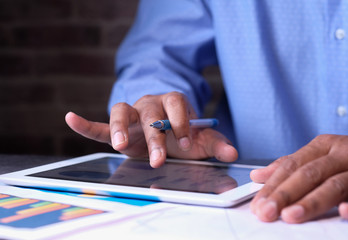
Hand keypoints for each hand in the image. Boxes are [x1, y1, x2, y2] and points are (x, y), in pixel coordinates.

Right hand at [65, 91, 237, 167]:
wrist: (166, 126)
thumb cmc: (183, 132)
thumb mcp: (201, 138)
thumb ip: (216, 143)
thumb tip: (233, 153)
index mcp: (173, 102)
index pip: (175, 104)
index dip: (180, 120)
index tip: (186, 140)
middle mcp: (150, 103)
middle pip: (148, 112)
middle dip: (154, 135)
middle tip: (159, 159)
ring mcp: (132, 114)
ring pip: (121, 111)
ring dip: (119, 127)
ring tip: (120, 145)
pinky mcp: (118, 127)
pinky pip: (100, 123)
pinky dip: (85, 123)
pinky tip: (70, 118)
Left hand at [250, 134, 347, 222]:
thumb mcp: (322, 156)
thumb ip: (291, 165)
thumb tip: (258, 175)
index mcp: (325, 145)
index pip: (291, 165)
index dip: (272, 185)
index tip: (258, 204)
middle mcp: (344, 153)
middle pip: (308, 173)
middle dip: (285, 194)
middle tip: (267, 212)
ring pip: (335, 185)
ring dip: (312, 202)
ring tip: (291, 216)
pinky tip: (343, 213)